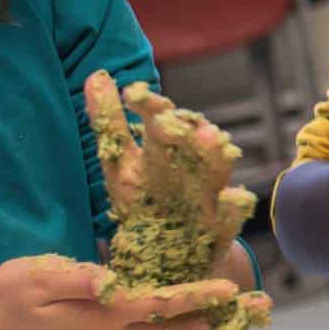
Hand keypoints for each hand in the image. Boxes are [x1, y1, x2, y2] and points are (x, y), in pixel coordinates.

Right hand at [0, 257, 238, 329]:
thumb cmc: (16, 293)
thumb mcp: (37, 278)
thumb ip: (74, 279)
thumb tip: (111, 280)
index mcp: (104, 315)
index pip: (158, 306)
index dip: (194, 298)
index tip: (227, 290)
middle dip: (219, 318)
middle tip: (261, 308)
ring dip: (212, 326)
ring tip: (250, 316)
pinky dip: (190, 329)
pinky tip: (213, 324)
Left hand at [82, 74, 269, 329]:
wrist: (170, 255)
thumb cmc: (144, 203)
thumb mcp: (118, 163)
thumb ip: (109, 121)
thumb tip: (95, 75)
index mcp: (162, 152)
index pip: (159, 119)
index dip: (149, 106)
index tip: (132, 93)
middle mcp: (188, 169)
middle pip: (191, 142)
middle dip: (187, 131)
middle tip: (174, 119)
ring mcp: (209, 195)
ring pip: (216, 170)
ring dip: (214, 157)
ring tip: (210, 141)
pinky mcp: (222, 225)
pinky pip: (232, 214)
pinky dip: (233, 206)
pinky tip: (231, 199)